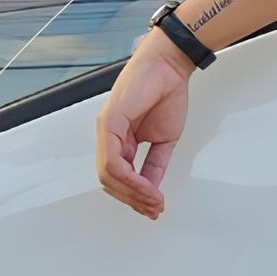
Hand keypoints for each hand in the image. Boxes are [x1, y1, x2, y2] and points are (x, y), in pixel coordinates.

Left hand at [95, 33, 193, 219]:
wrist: (170, 66)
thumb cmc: (166, 93)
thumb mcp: (165, 140)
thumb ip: (155, 165)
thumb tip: (151, 188)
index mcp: (121, 140)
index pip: (119, 178)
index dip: (135, 197)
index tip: (153, 208)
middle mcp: (110, 136)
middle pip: (110, 181)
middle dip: (134, 200)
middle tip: (153, 209)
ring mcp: (107, 129)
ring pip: (108, 175)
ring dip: (133, 193)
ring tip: (153, 201)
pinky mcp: (109, 122)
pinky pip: (113, 161)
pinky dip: (130, 179)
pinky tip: (145, 186)